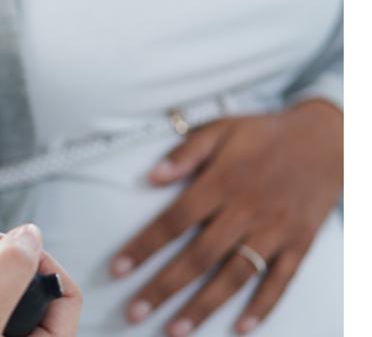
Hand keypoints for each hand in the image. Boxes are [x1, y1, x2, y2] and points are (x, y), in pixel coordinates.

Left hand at [110, 99, 341, 335]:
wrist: (329, 138)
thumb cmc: (265, 134)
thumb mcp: (222, 129)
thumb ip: (186, 153)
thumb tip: (152, 176)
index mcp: (222, 182)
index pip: (174, 221)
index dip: (144, 246)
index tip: (118, 269)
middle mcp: (247, 211)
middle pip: (199, 257)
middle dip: (164, 288)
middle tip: (135, 312)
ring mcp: (275, 231)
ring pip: (235, 276)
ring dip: (204, 306)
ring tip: (176, 330)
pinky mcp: (299, 243)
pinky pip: (281, 281)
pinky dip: (262, 306)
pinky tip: (240, 328)